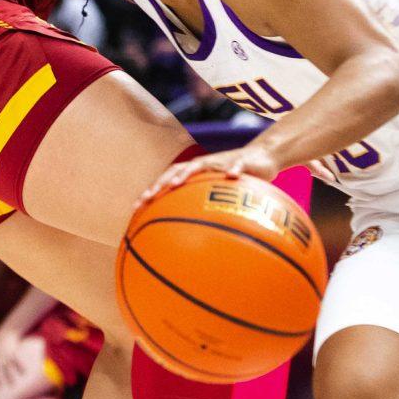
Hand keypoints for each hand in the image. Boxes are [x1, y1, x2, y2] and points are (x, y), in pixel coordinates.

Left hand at [142, 139, 281, 206]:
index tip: (135, 209)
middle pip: (175, 171)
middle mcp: (203, 165)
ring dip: (186, 173)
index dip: (151, 192)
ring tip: (175, 184)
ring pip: (199, 165)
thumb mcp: (220, 196)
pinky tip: (232, 176)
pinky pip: (237, 166)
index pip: (167, 181)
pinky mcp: (241, 162)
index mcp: (194, 174)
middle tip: (147, 197)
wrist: (263, 158)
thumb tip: (193, 240)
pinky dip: (233, 170)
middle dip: (160, 183)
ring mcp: (220, 162)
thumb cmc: (236, 181)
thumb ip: (206, 211)